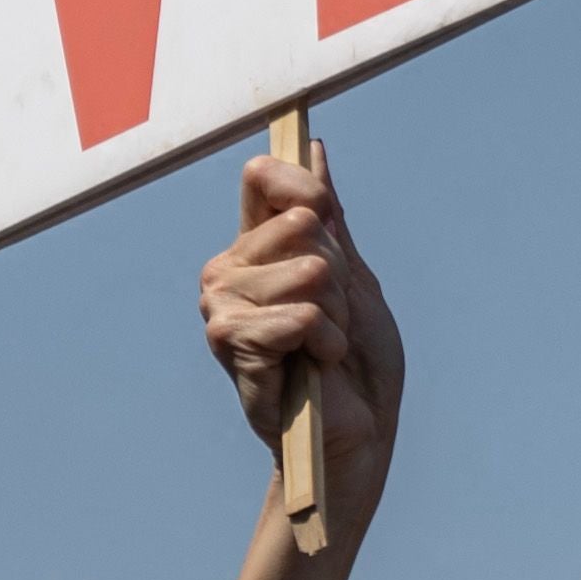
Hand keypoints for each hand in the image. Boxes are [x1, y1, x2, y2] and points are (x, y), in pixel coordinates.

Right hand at [194, 145, 405, 531]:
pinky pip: (299, 316)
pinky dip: (326, 341)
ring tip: (324, 344)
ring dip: (336, 314)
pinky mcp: (230, 342)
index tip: (328, 218)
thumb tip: (314, 149)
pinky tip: (316, 364)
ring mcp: (222, 305)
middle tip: (333, 317)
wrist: (358, 430)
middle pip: (305, 223)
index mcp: (257, 247)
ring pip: (309, 271)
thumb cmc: (358, 360)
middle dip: (341, 274)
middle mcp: (229, 269)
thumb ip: (332, 219)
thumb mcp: (355, 279)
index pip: (264, 178)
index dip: (305, 188)